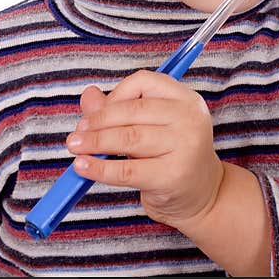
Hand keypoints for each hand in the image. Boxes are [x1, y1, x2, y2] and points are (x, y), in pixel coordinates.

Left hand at [66, 70, 224, 231]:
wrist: (203, 195)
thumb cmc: (172, 155)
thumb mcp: (151, 127)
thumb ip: (119, 109)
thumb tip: (88, 95)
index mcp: (185, 98)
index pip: (143, 82)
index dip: (114, 95)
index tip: (95, 112)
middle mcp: (189, 118)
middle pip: (132, 110)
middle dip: (98, 121)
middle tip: (77, 133)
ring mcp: (185, 146)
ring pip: (128, 138)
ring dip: (95, 142)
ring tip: (75, 146)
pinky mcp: (173, 175)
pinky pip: (127, 170)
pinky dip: (99, 168)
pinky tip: (83, 167)